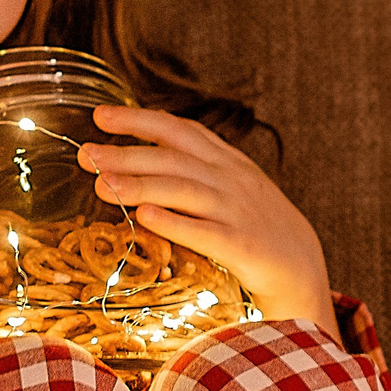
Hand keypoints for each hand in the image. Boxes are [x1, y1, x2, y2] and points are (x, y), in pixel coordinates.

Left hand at [80, 108, 334, 328]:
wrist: (304, 274)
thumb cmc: (257, 232)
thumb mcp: (231, 190)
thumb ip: (195, 171)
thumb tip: (140, 159)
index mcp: (228, 163)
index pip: (180, 130)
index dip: (140, 120)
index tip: (100, 116)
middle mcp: (232, 181)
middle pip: (174, 159)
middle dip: (126, 153)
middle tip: (85, 154)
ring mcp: (239, 212)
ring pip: (184, 190)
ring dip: (140, 184)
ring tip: (101, 184)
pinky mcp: (244, 248)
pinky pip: (205, 233)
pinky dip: (174, 222)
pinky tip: (142, 216)